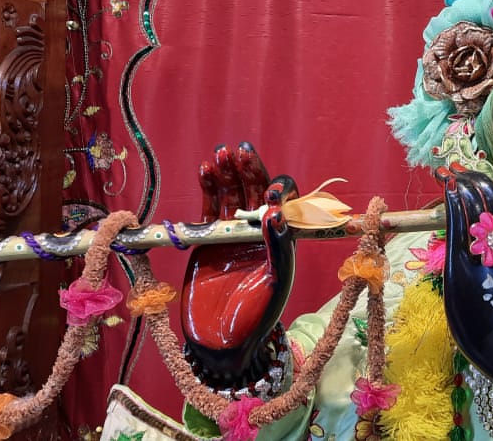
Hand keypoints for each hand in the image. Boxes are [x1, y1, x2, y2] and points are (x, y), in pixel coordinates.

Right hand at [181, 143, 297, 388]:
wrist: (220, 340)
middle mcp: (261, 233)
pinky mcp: (209, 240)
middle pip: (258, 192)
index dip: (279, 193)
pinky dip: (208, 189)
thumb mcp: (274, 283)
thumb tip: (279, 214)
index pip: (286, 205)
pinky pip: (210, 208)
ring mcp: (234, 234)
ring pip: (233, 195)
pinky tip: (206, 169)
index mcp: (284, 241)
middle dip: (251, 172)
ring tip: (221, 154)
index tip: (270, 192)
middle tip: (242, 152)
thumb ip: (278, 249)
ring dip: (228, 174)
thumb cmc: (256, 316)